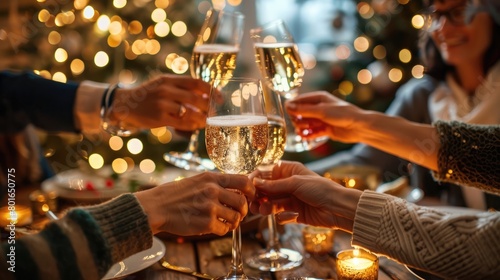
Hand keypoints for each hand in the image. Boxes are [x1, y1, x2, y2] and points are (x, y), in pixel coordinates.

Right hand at [111, 74, 210, 130]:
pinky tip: (196, 126)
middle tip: (215, 113)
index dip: (211, 90)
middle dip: (209, 107)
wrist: (126, 104)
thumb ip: (183, 87)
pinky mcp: (160, 118)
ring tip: (207, 121)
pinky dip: (192, 125)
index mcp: (170, 79)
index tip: (220, 98)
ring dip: (202, 118)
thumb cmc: (150, 94)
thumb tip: (207, 95)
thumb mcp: (164, 84)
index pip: (196, 82)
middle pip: (196, 98)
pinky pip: (182, 123)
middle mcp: (166, 90)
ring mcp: (162, 104)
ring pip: (190, 112)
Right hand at [135, 172, 254, 235]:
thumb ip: (216, 183)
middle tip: (238, 214)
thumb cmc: (175, 194)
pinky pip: (224, 229)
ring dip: (233, 222)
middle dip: (243, 210)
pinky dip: (222, 230)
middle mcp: (213, 191)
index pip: (243, 181)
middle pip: (242, 202)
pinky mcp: (205, 224)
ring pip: (236, 217)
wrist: (156, 207)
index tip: (250, 196)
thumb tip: (237, 189)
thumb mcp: (197, 180)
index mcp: (212, 178)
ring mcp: (210, 208)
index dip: (251, 190)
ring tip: (226, 222)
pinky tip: (215, 227)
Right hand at [250, 161, 360, 231]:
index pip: (266, 172)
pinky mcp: (294, 213)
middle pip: (266, 190)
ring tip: (264, 210)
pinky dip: (282, 216)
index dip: (256, 179)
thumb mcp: (295, 183)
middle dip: (258, 196)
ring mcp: (291, 199)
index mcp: (289, 171)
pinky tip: (291, 216)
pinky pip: (281, 215)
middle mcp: (288, 184)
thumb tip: (255, 182)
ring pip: (271, 203)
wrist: (338, 208)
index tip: (248, 186)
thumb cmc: (321, 189)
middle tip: (252, 202)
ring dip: (266, 207)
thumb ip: (274, 185)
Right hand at [285, 91, 366, 142]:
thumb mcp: (321, 111)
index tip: (288, 114)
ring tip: (304, 131)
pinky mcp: (325, 129)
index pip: (299, 101)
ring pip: (306, 123)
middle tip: (302, 124)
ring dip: (303, 127)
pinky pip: (312, 132)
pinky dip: (308, 135)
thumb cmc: (342, 114)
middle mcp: (319, 108)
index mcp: (318, 98)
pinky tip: (305, 137)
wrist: (359, 127)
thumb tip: (288, 106)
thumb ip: (304, 110)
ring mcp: (322, 119)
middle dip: (298, 119)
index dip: (292, 107)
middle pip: (300, 113)